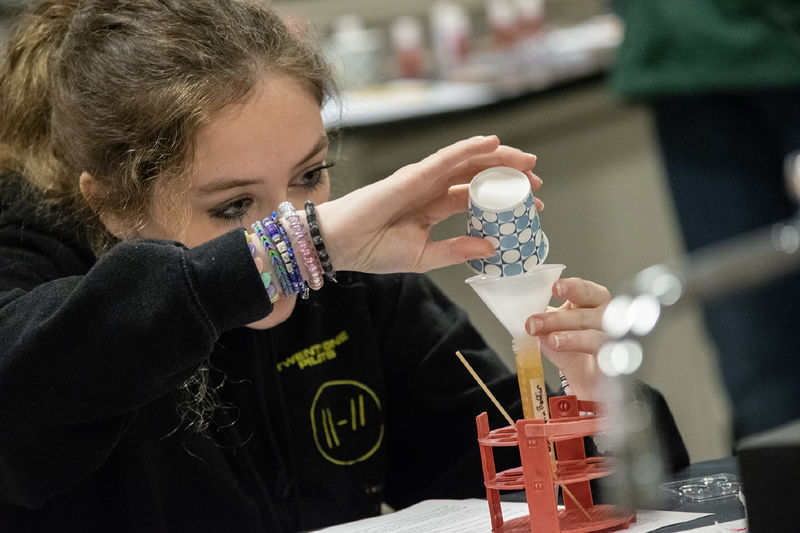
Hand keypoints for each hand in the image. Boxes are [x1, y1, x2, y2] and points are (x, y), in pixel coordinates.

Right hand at [316, 135, 540, 272]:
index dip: (504, 200)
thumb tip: (492, 247)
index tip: (532, 206)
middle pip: (477, 176)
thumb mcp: (424, 257)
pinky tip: (493, 143)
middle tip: (537, 181)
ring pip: (467, 162)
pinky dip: (470, 148)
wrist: (341, 245)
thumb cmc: (373, 250)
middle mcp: (431, 189)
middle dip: (508, 176)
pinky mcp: (413, 174)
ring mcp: (423, 179)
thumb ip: (457, 251)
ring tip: (527, 161)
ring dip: (498, 158)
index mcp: (433, 208)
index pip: (476, 199)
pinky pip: (447, 157)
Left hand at [525, 277, 610, 400]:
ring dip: (571, 337)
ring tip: (551, 340)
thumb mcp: (551, 328)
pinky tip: (574, 356)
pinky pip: (604, 357)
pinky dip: (589, 355)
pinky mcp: (611, 362)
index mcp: (590, 302)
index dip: (573, 287)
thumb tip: (518, 313)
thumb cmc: (569, 344)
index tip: (555, 288)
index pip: (586, 290)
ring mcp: (609, 341)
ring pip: (594, 335)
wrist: (584, 375)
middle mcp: (604, 318)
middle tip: (534, 323)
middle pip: (588, 313)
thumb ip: (539, 319)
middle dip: (559, 318)